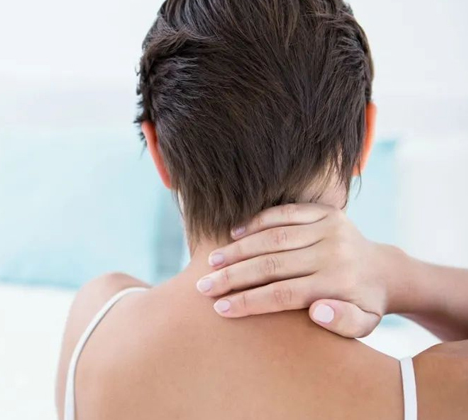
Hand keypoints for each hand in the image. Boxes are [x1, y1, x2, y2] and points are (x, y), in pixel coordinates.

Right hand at [196, 203, 398, 337]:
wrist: (385, 270)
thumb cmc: (364, 304)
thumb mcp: (364, 324)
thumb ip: (343, 323)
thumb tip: (317, 311)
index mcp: (338, 283)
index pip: (283, 294)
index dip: (248, 302)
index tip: (220, 308)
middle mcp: (333, 253)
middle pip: (272, 265)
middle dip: (233, 276)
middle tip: (204, 285)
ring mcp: (329, 228)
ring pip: (274, 238)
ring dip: (239, 249)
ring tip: (212, 262)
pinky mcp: (326, 212)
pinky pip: (286, 213)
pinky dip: (258, 222)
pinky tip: (234, 234)